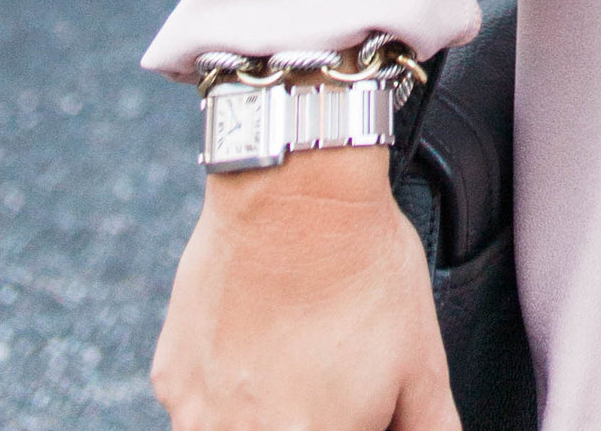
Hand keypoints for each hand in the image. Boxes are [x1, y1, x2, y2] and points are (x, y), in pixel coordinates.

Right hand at [152, 149, 456, 430]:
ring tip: (293, 352)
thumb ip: (429, 428)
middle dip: (312, 416)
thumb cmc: (363, 270)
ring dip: (265, 410)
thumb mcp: (422, 360)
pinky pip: (201, 406)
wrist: (296, 193)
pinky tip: (257, 335)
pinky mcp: (171, 381)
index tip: (358, 404)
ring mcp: (198, 417)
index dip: (353, 422)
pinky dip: (229, 385)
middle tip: (328, 373)